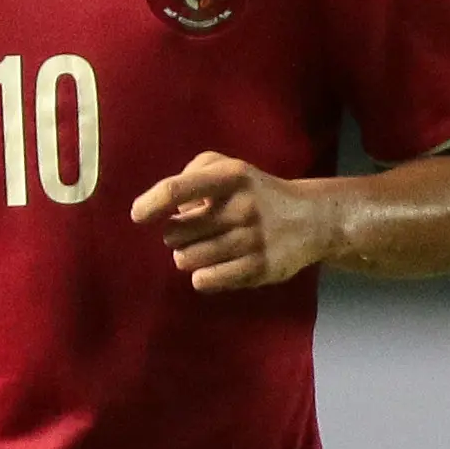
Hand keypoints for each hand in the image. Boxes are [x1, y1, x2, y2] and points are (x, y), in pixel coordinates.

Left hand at [129, 151, 341, 290]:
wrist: (312, 219)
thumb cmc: (255, 192)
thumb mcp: (228, 167)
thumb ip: (192, 174)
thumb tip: (167, 204)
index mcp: (231, 176)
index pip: (179, 189)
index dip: (152, 203)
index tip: (137, 216)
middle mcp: (242, 206)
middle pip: (175, 233)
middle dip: (176, 234)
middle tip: (194, 231)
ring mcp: (252, 239)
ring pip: (186, 259)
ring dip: (188, 256)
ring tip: (206, 248)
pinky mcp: (260, 268)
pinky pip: (206, 281)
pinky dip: (202, 276)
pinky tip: (215, 266)